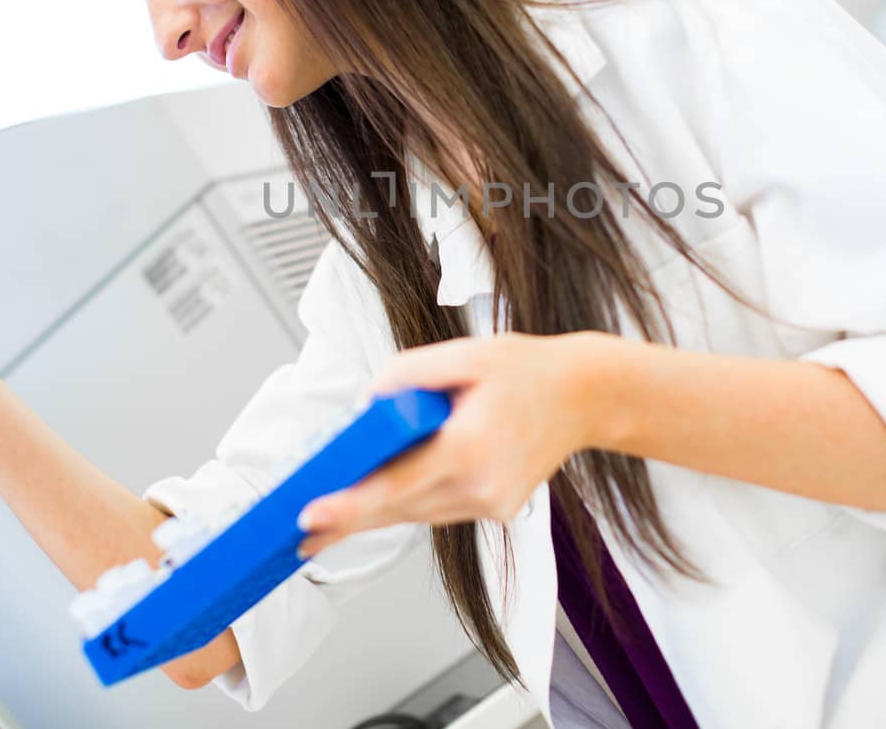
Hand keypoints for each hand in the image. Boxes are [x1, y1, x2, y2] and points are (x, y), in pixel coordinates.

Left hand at [296, 330, 609, 557]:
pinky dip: (410, 501)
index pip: (397, 484)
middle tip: (301, 532)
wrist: (584, 397)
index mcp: (472, 446)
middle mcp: (483, 485)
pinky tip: (384, 495)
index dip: (350, 505)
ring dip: (377, 511)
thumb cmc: (528, 372)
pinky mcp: (497, 510)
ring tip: (330, 516)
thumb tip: (369, 402)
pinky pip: (439, 509)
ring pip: (418, 513)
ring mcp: (492, 503)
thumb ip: (409, 374)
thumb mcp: (465, 354)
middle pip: (400, 508)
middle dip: (347, 521)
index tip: (313, 516)